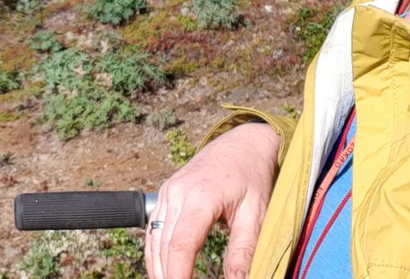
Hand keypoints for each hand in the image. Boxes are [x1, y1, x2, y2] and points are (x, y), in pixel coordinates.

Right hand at [145, 121, 278, 278]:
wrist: (243, 143)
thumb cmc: (252, 177)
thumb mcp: (256, 215)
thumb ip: (243, 252)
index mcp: (200, 198)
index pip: (181, 246)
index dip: (178, 276)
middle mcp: (177, 193)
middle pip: (164, 246)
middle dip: (168, 276)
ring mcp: (168, 191)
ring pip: (154, 239)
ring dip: (158, 268)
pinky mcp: (166, 193)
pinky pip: (153, 228)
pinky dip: (155, 252)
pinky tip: (162, 270)